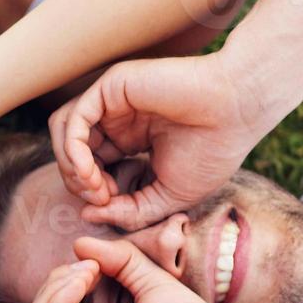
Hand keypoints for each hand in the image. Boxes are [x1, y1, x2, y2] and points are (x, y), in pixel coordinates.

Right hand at [18, 238, 254, 302]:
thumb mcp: (150, 284)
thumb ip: (119, 263)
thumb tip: (79, 244)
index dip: (65, 286)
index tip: (95, 263)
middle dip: (55, 285)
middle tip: (88, 265)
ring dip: (54, 290)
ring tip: (86, 271)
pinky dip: (59, 299)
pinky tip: (84, 280)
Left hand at [50, 51, 269, 229]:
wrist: (239, 111)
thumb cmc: (213, 151)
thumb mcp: (167, 196)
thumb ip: (129, 210)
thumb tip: (87, 215)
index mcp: (129, 138)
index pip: (89, 165)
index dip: (92, 190)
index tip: (111, 205)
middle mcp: (116, 119)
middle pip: (70, 151)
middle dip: (77, 182)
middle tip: (100, 198)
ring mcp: (111, 101)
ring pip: (63, 133)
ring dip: (69, 166)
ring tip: (94, 186)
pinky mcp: (110, 87)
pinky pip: (72, 120)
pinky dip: (72, 151)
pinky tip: (90, 171)